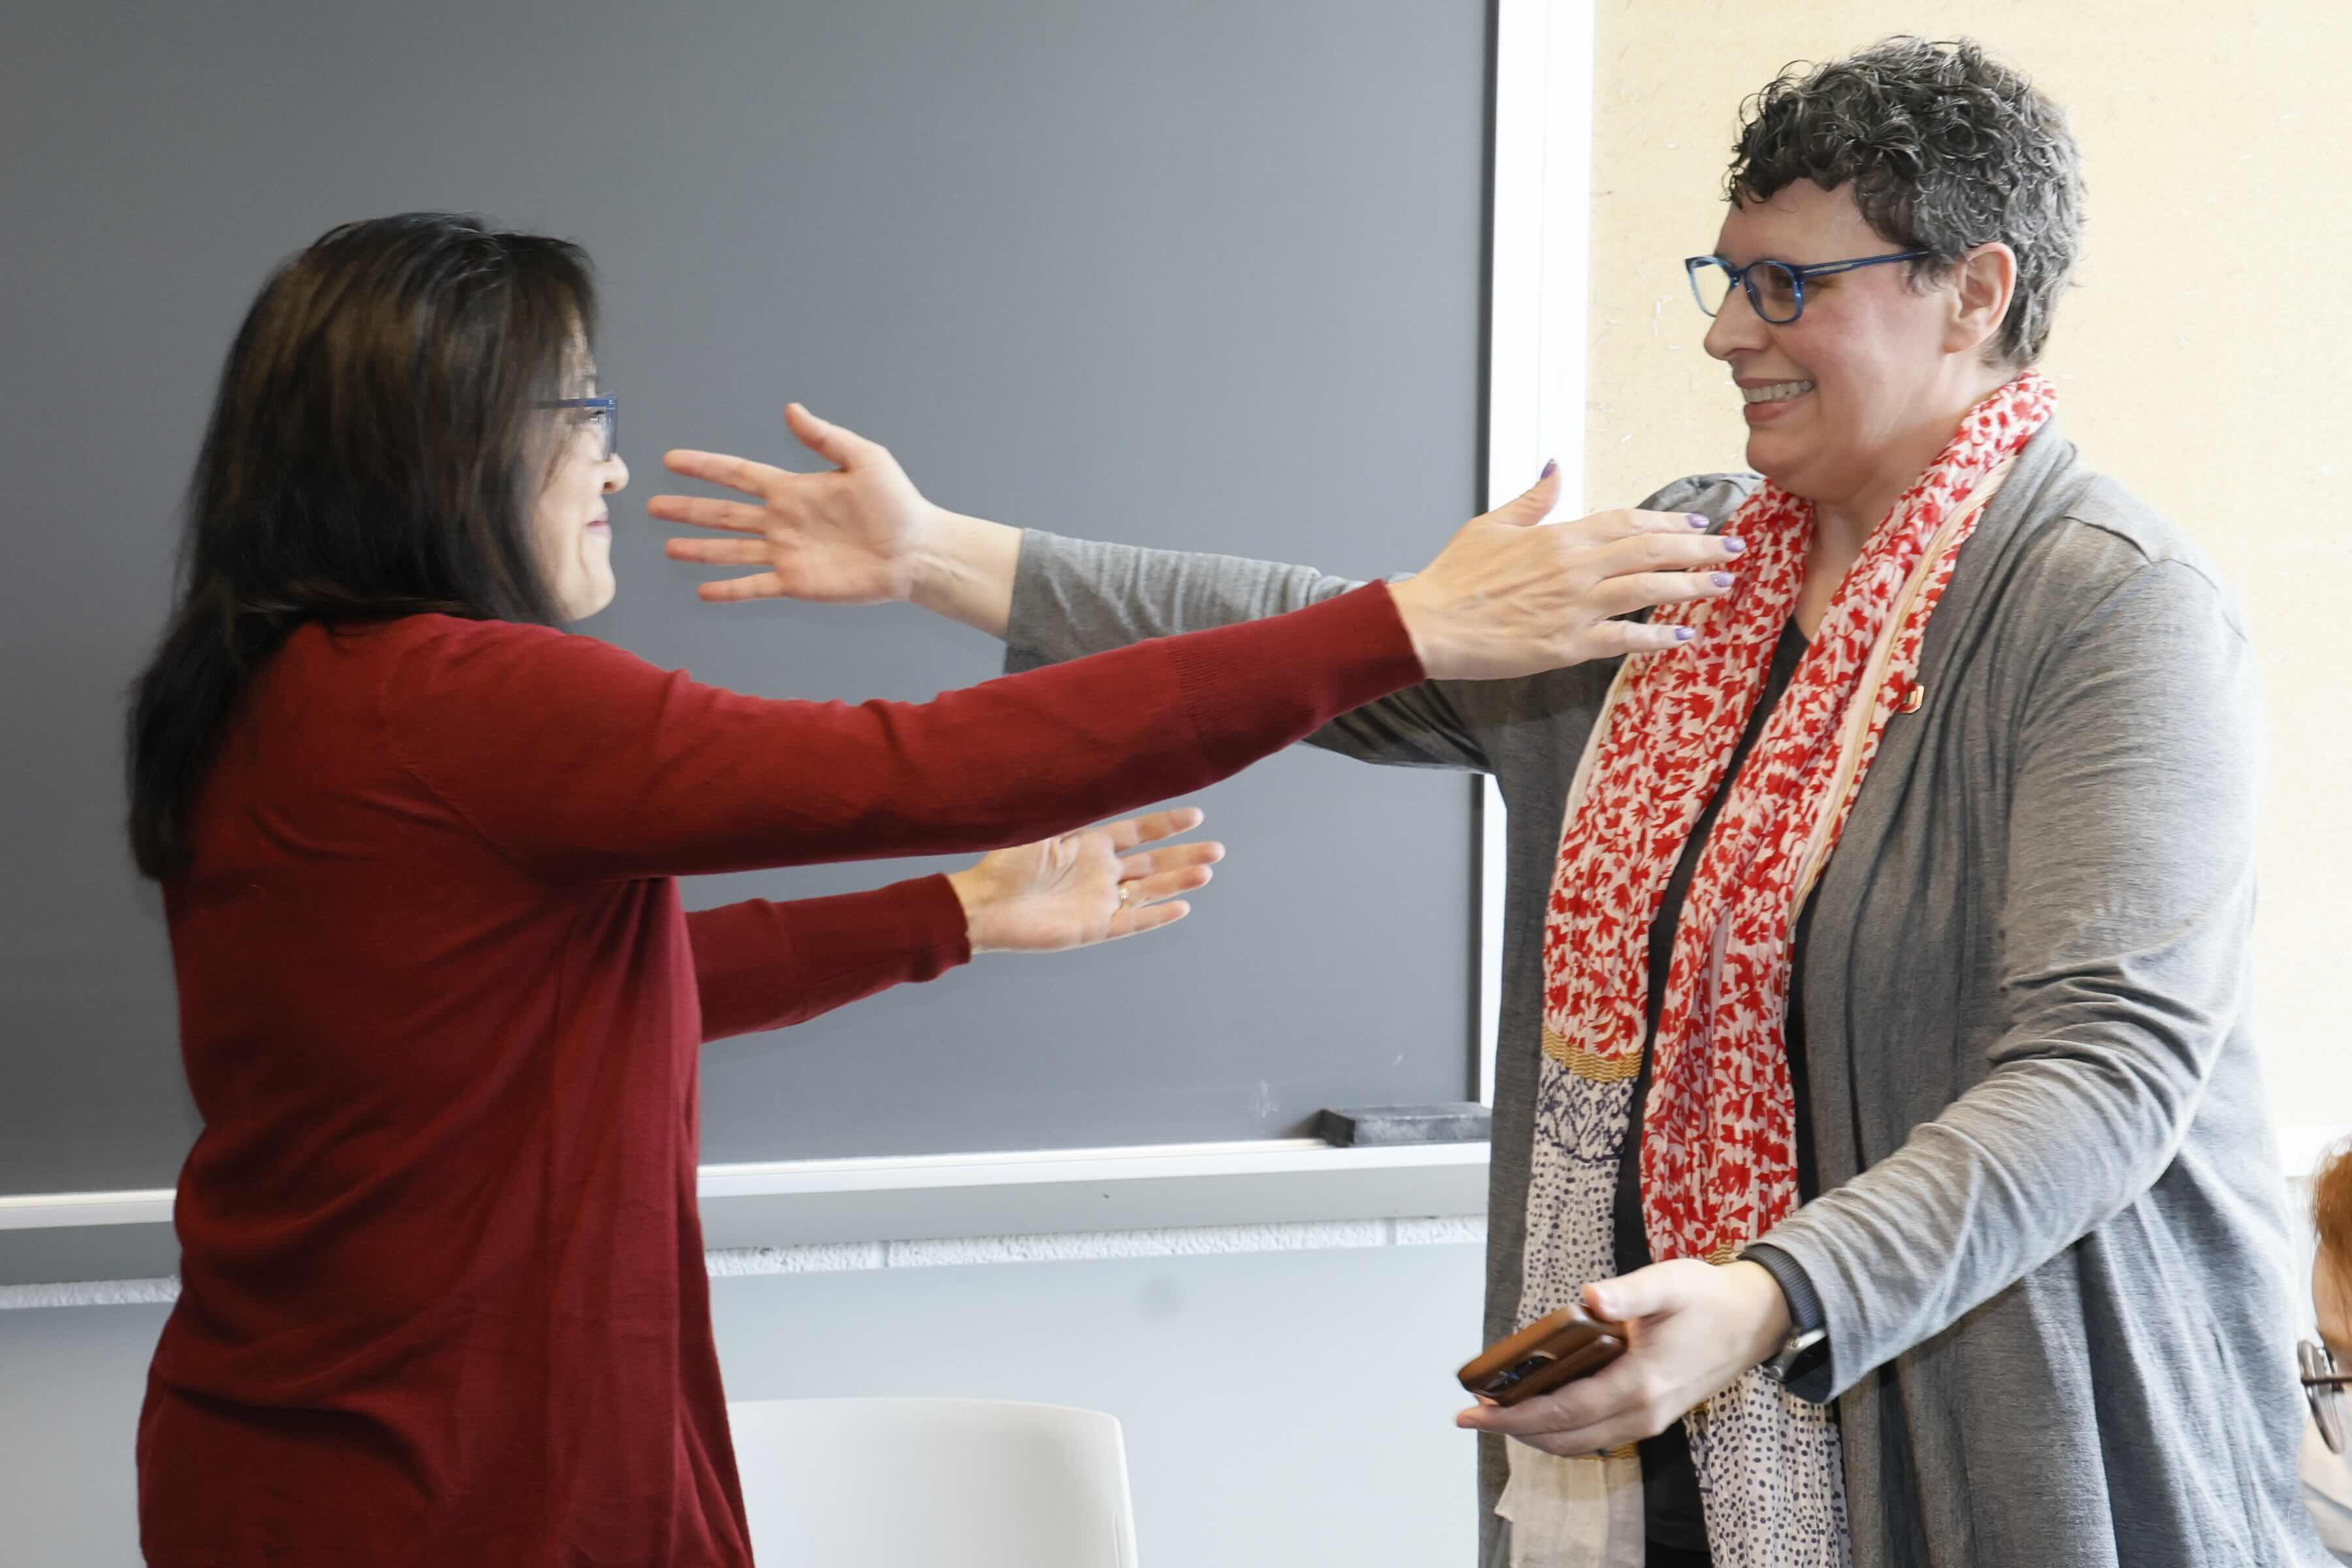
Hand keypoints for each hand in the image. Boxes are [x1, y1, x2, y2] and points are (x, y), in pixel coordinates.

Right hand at [649, 403, 943, 604]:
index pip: (738, 475)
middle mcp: (783, 521)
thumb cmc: (897, 503)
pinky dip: (728, 590)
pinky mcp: (797, 583)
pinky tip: (704, 590)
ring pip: (731, 550)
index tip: (672, 461)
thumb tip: (791, 409)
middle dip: (689, 509)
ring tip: (669, 547)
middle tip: (653, 504)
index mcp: (794, 489)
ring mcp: (787, 553)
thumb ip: (824, 437)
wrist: (917, 551)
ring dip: (700, 549)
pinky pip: (754, 586)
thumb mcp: (864, 459)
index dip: (705, 467)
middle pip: (724, 513)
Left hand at [944, 808, 1221, 954]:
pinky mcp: (1093, 928)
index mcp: (1089, 844)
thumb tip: (1091, 765)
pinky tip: (1183, 907)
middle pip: (1153, 863)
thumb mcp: (1042, 824)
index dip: (1166, 824)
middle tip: (1217, 849)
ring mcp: (1099, 901)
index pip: (1138, 832)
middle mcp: (1100, 872)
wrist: (986, 905)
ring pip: (1149, 891)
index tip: (1196, 814)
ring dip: (1178, 882)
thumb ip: (1071, 804)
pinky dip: (1157, 916)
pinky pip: (1132, 922)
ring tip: (1207, 871)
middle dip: (1185, 855)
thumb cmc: (1007, 861)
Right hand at [1388, 465, 1745, 680]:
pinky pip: (1623, 638)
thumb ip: (1533, 498)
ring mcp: (1574, 608)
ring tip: (1721, 583)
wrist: (1429, 624)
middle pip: (1650, 550)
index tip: (1697, 521)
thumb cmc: (1454, 577)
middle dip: (1697, 547)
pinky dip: (1656, 636)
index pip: (1628, 520)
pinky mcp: (1566, 646)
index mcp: (1559, 535)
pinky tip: (1683, 635)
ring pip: (1647, 589)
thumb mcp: (1491, 524)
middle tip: (1732, 549)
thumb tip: (1554, 465)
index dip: (1667, 519)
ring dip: (1690, 585)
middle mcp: (1575, 568)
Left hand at [1454, 1260, 1789, 1455]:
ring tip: (1499, 1413)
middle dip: (1514, 1429)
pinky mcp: (1653, 1416)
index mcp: (1640, 1383)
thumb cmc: (1708, 1299)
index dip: (1515, 1415)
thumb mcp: (1668, 1283)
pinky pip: (1597, 1436)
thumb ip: (1628, 1293)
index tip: (1473, 1411)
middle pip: (1565, 1436)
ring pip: (1580, 1443)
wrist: (1755, 1320)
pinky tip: (1543, 1408)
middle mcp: (1643, 1412)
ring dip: (1537, 1433)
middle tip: (1473, 1414)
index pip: (1564, 1410)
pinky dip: (1563, 1430)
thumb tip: (1591, 1297)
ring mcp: (1650, 1419)